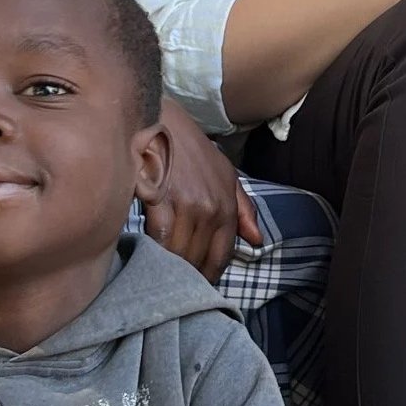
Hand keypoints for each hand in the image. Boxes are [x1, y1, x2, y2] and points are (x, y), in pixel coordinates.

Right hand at [147, 100, 260, 281]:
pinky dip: (154, 249)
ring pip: (179, 253)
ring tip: (160, 274)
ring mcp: (186, 205)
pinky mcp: (160, 199)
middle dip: (187, 274)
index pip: (221, 255)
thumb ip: (243, 210)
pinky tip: (148, 254)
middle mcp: (210, 209)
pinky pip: (159, 237)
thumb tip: (257, 241)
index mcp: (227, 207)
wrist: (163, 122)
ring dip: (170, 265)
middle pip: (198, 259)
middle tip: (175, 282)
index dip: (209, 274)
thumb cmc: (193, 149)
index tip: (198, 283)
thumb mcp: (226, 174)